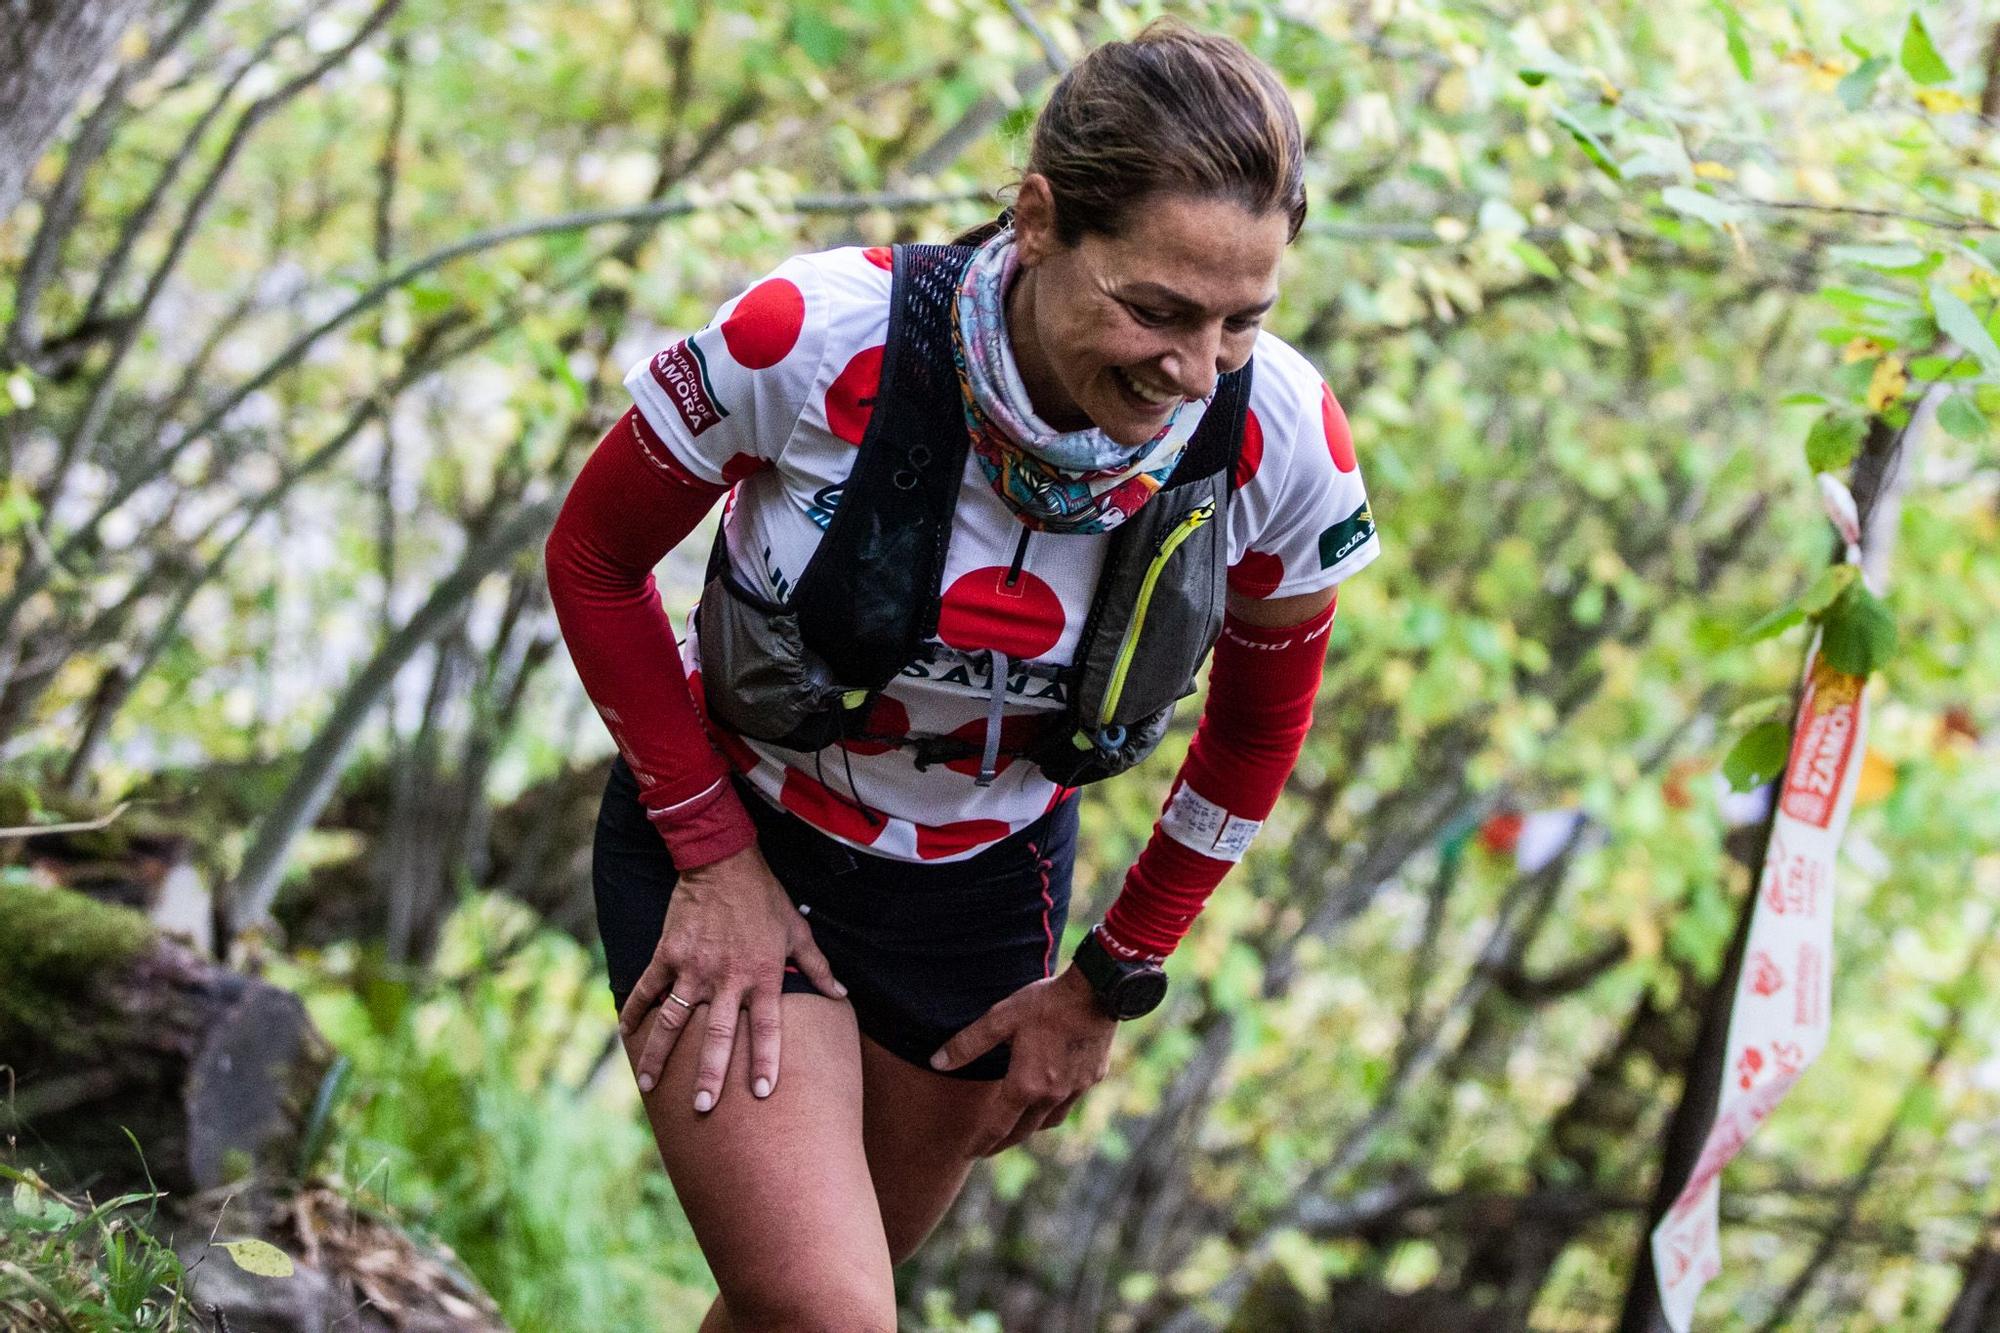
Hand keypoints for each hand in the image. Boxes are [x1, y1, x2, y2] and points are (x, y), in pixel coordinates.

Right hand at [619, 842, 844, 1111]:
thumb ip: (817, 967)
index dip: (766, 1060)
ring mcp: (694, 967)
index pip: (767, 1027)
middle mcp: (728, 978)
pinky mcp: (669, 953)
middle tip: (704, 1108)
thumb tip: (841, 995)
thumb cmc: (765, 898)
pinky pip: (648, 988)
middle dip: (710, 1075)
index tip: (763, 1094)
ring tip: (648, 1086)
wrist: (724, 862)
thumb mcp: (798, 930)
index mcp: (763, 975)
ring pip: (675, 1020)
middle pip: (719, 1035)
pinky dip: (635, 1010)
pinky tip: (625, 1034)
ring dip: (660, 1055)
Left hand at [929, 965, 1116, 1155]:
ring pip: (1049, 1120)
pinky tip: (1050, 1097)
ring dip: (1030, 1128)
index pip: (998, 1127)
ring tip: (1017, 1126)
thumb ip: (968, 1044)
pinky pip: (1068, 1103)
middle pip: (1024, 1131)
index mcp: (1026, 1085)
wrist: (1097, 991)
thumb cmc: (1045, 1004)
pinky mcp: (1093, 1078)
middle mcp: (1052, 1095)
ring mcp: (1076, 1089)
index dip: (982, 1142)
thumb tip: (937, 1062)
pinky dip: (1053, 1108)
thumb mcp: (1000, 1019)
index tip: (970, 1153)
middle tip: (989, 1147)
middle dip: (1004, 1142)